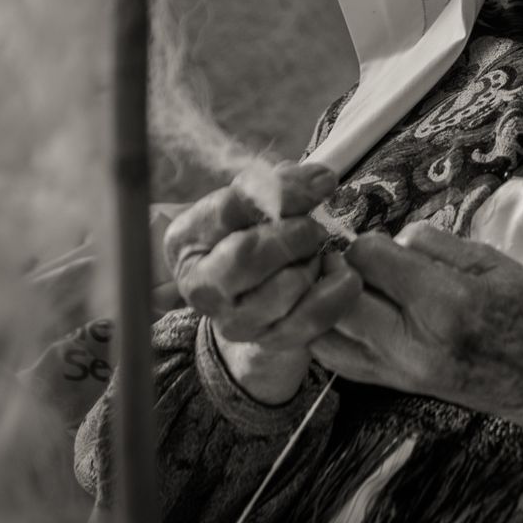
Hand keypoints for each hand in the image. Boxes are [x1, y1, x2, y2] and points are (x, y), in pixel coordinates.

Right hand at [162, 162, 359, 402]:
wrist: (254, 292)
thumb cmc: (252, 235)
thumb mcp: (254, 202)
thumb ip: (281, 185)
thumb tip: (321, 180)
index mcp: (186, 240)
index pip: (231, 209)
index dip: (283, 193)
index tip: (323, 182)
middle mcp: (199, 287)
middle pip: (247, 255)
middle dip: (294, 234)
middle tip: (314, 228)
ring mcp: (231, 322)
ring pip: (284, 287)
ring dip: (312, 263)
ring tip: (314, 254)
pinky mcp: (267, 342)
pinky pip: (311, 319)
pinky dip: (334, 291)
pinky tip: (336, 273)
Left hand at [308, 224, 522, 450]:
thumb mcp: (495, 262)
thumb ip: (436, 245)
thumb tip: (395, 238)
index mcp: (442, 302)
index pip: (367, 259)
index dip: (366, 239)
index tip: (378, 238)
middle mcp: (412, 342)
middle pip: (336, 298)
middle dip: (339, 268)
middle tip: (354, 258)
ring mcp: (401, 371)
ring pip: (328, 336)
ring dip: (328, 303)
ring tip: (347, 285)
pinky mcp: (398, 388)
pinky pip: (341, 362)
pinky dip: (333, 334)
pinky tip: (348, 315)